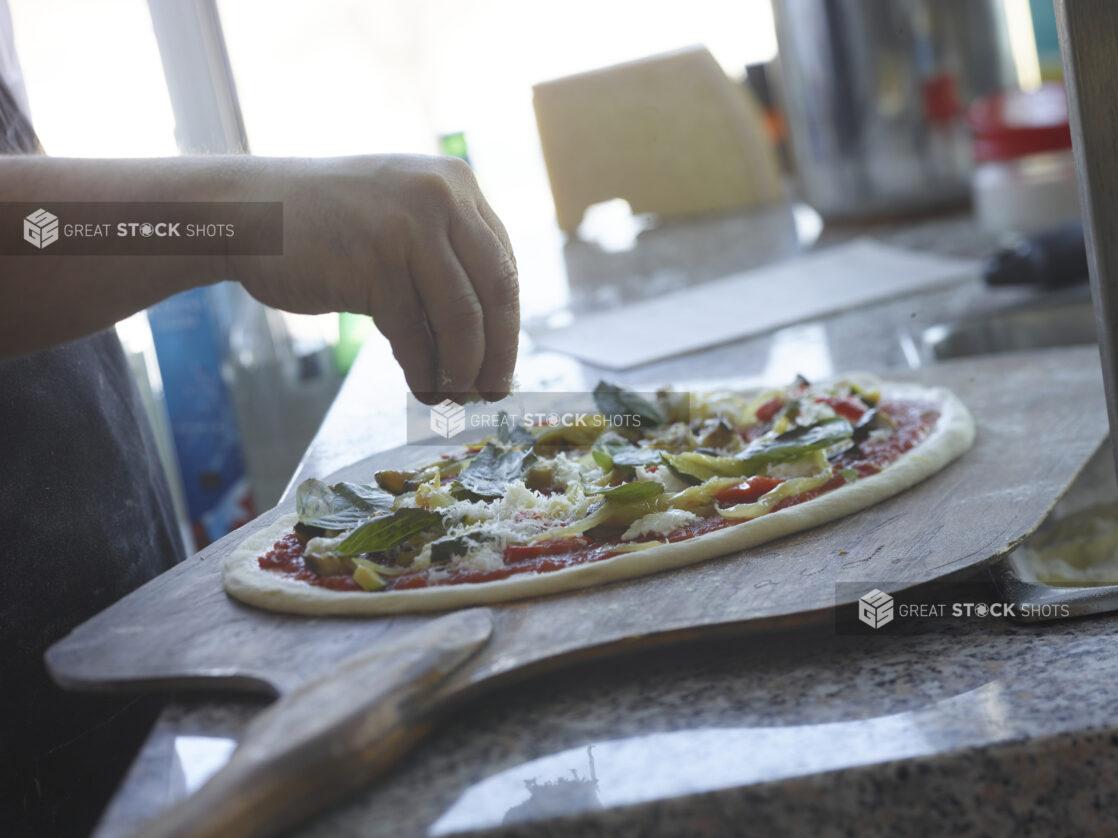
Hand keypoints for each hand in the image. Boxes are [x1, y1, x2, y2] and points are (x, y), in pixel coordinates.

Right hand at [236, 155, 518, 402]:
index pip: (503, 265)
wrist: (250, 212)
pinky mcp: (372, 266)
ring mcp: (406, 229)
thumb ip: (446, 257)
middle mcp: (439, 198)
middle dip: (498, 353)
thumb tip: (490, 340)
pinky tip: (422, 388)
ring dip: (462, 368)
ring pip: (460, 318)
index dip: (509, 324)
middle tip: (492, 393)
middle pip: (494, 292)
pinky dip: (423, 370)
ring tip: (454, 395)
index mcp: (456, 184)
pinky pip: (414, 334)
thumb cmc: (328, 223)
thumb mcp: (401, 217)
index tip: (504, 364)